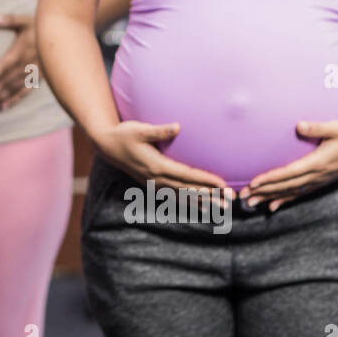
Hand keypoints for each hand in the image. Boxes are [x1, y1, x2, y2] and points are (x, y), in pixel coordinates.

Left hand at [0, 13, 35, 111]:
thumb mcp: (25, 20)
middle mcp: (28, 63)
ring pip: (15, 87)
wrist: (63, 35)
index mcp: (23, 49)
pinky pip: (25, 90)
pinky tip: (2, 106)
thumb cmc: (40, 26)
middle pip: (8, 79)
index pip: (7, 63)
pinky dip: (14, 99)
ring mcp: (34, 72)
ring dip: (1, 97)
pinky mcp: (38, 77)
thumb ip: (9, 20)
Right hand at [94, 119, 233, 198]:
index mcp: (157, 166)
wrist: (107, 146)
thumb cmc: (124, 134)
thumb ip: (159, 130)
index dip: (205, 180)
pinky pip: (174, 197)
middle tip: (231, 200)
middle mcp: (157, 179)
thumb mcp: (139, 129)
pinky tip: (201, 208)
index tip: (223, 184)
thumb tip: (177, 127)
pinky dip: (189, 203)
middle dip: (210, 195)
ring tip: (222, 209)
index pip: (187, 175)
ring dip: (203, 202)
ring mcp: (154, 184)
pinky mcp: (152, 185)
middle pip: (188, 189)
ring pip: (183, 197)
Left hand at [242, 119, 337, 211]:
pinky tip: (271, 206)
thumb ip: (317, 127)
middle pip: (286, 186)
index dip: (271, 178)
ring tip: (251, 204)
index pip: (289, 172)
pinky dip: (285, 200)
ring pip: (290, 192)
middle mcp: (317, 175)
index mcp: (318, 162)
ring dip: (270, 198)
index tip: (253, 182)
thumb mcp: (337, 127)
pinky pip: (299, 193)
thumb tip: (299, 125)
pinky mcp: (321, 181)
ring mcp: (319, 180)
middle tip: (243, 196)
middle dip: (263, 191)